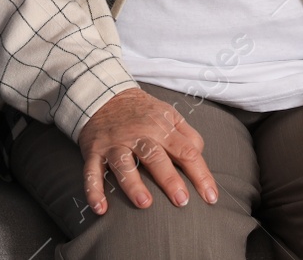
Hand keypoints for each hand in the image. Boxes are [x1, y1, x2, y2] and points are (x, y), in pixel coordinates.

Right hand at [78, 88, 218, 215]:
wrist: (102, 94)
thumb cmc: (142, 111)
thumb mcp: (168, 114)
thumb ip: (187, 134)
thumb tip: (199, 155)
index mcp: (161, 127)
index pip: (186, 151)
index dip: (200, 174)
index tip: (210, 197)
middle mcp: (138, 135)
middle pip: (156, 157)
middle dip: (169, 180)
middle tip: (182, 201)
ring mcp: (115, 144)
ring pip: (124, 164)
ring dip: (133, 184)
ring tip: (145, 203)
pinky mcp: (94, 152)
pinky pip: (91, 173)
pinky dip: (94, 190)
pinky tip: (100, 209)